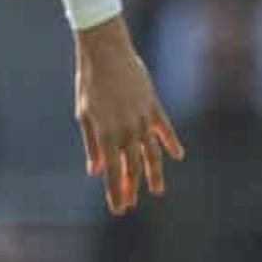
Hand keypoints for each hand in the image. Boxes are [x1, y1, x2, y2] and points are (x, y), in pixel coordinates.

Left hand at [74, 14, 184, 215]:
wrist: (106, 53)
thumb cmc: (89, 84)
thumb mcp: (84, 116)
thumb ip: (92, 145)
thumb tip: (95, 171)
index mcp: (107, 135)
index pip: (112, 172)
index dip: (115, 192)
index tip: (118, 208)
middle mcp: (127, 131)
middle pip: (133, 167)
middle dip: (131, 188)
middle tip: (131, 204)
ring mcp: (143, 119)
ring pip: (151, 153)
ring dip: (154, 173)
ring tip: (157, 190)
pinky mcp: (153, 106)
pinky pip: (165, 129)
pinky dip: (171, 143)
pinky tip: (178, 156)